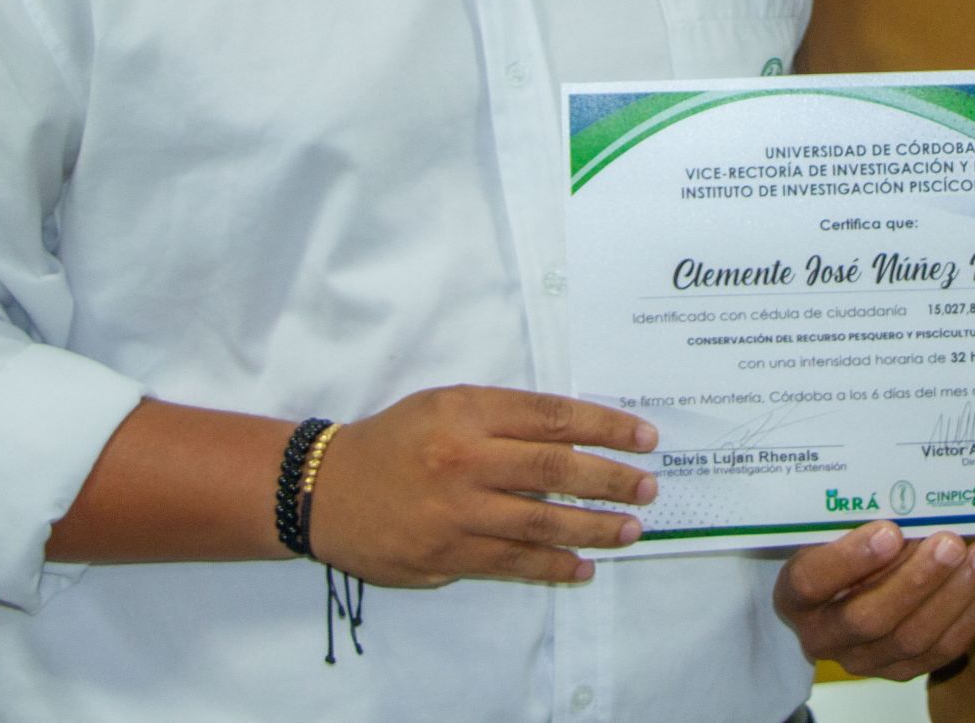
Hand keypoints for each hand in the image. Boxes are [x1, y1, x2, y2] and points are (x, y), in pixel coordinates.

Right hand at [308, 385, 656, 586]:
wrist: (326, 490)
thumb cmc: (397, 440)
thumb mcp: (447, 406)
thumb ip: (505, 419)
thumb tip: (576, 440)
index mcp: (467, 412)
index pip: (552, 416)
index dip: (606, 426)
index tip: (644, 438)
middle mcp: (464, 459)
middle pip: (555, 470)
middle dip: (610, 479)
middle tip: (648, 487)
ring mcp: (455, 513)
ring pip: (540, 523)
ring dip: (594, 528)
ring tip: (630, 529)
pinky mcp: (445, 556)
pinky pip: (512, 564)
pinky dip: (553, 567)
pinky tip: (583, 567)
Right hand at [774, 522, 974, 679]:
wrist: (844, 591)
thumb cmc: (841, 545)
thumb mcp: (835, 528)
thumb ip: (861, 517)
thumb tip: (912, 493)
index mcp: (796, 595)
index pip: (812, 581)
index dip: (850, 559)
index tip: (889, 530)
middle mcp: (824, 636)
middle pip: (868, 618)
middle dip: (916, 580)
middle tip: (950, 542)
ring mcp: (864, 660)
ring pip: (912, 638)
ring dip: (954, 595)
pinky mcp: (902, 670)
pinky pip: (942, 650)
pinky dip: (973, 612)